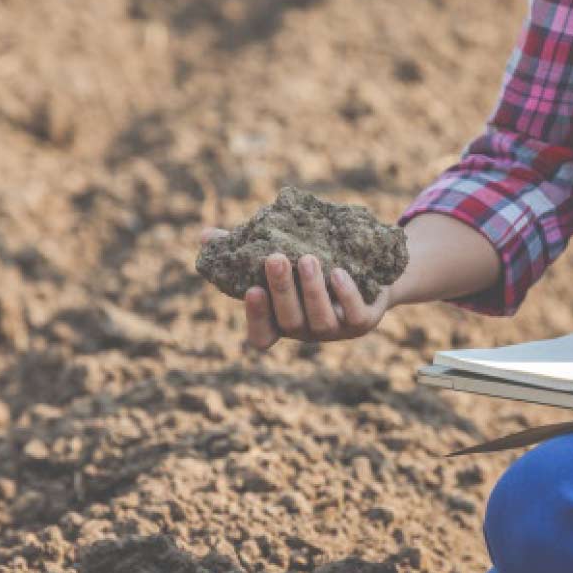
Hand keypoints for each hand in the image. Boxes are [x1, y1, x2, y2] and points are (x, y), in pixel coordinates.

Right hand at [200, 228, 391, 350]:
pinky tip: (338, 272)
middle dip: (282, 291)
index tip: (251, 289)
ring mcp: (336, 330)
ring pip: (321, 320)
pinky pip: (355, 315)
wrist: (368, 268)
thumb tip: (205, 237)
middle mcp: (307, 330)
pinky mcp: (364, 321)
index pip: (262, 336)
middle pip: (290, 322)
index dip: (256, 318)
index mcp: (282, 321)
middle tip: (276, 258)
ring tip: (307, 258)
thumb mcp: (280, 254)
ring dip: (312, 290)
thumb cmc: (314, 262)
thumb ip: (243, 250)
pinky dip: (346, 295)